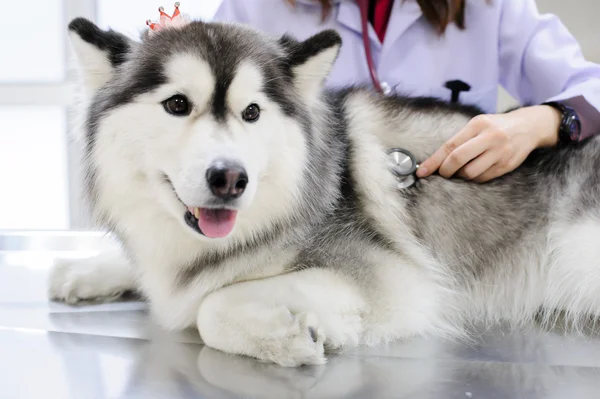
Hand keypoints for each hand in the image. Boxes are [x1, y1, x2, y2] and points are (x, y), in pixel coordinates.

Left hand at [416, 105, 561, 182]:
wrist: (529, 127)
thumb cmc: (496, 127)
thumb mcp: (478, 125)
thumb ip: (460, 140)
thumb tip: (436, 161)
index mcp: (478, 124)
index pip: (450, 146)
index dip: (433, 161)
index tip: (421, 172)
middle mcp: (490, 137)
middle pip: (458, 159)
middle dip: (445, 171)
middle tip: (442, 174)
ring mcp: (500, 152)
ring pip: (470, 173)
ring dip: (460, 176)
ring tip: (460, 171)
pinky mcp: (507, 165)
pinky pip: (483, 178)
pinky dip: (473, 178)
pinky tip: (473, 172)